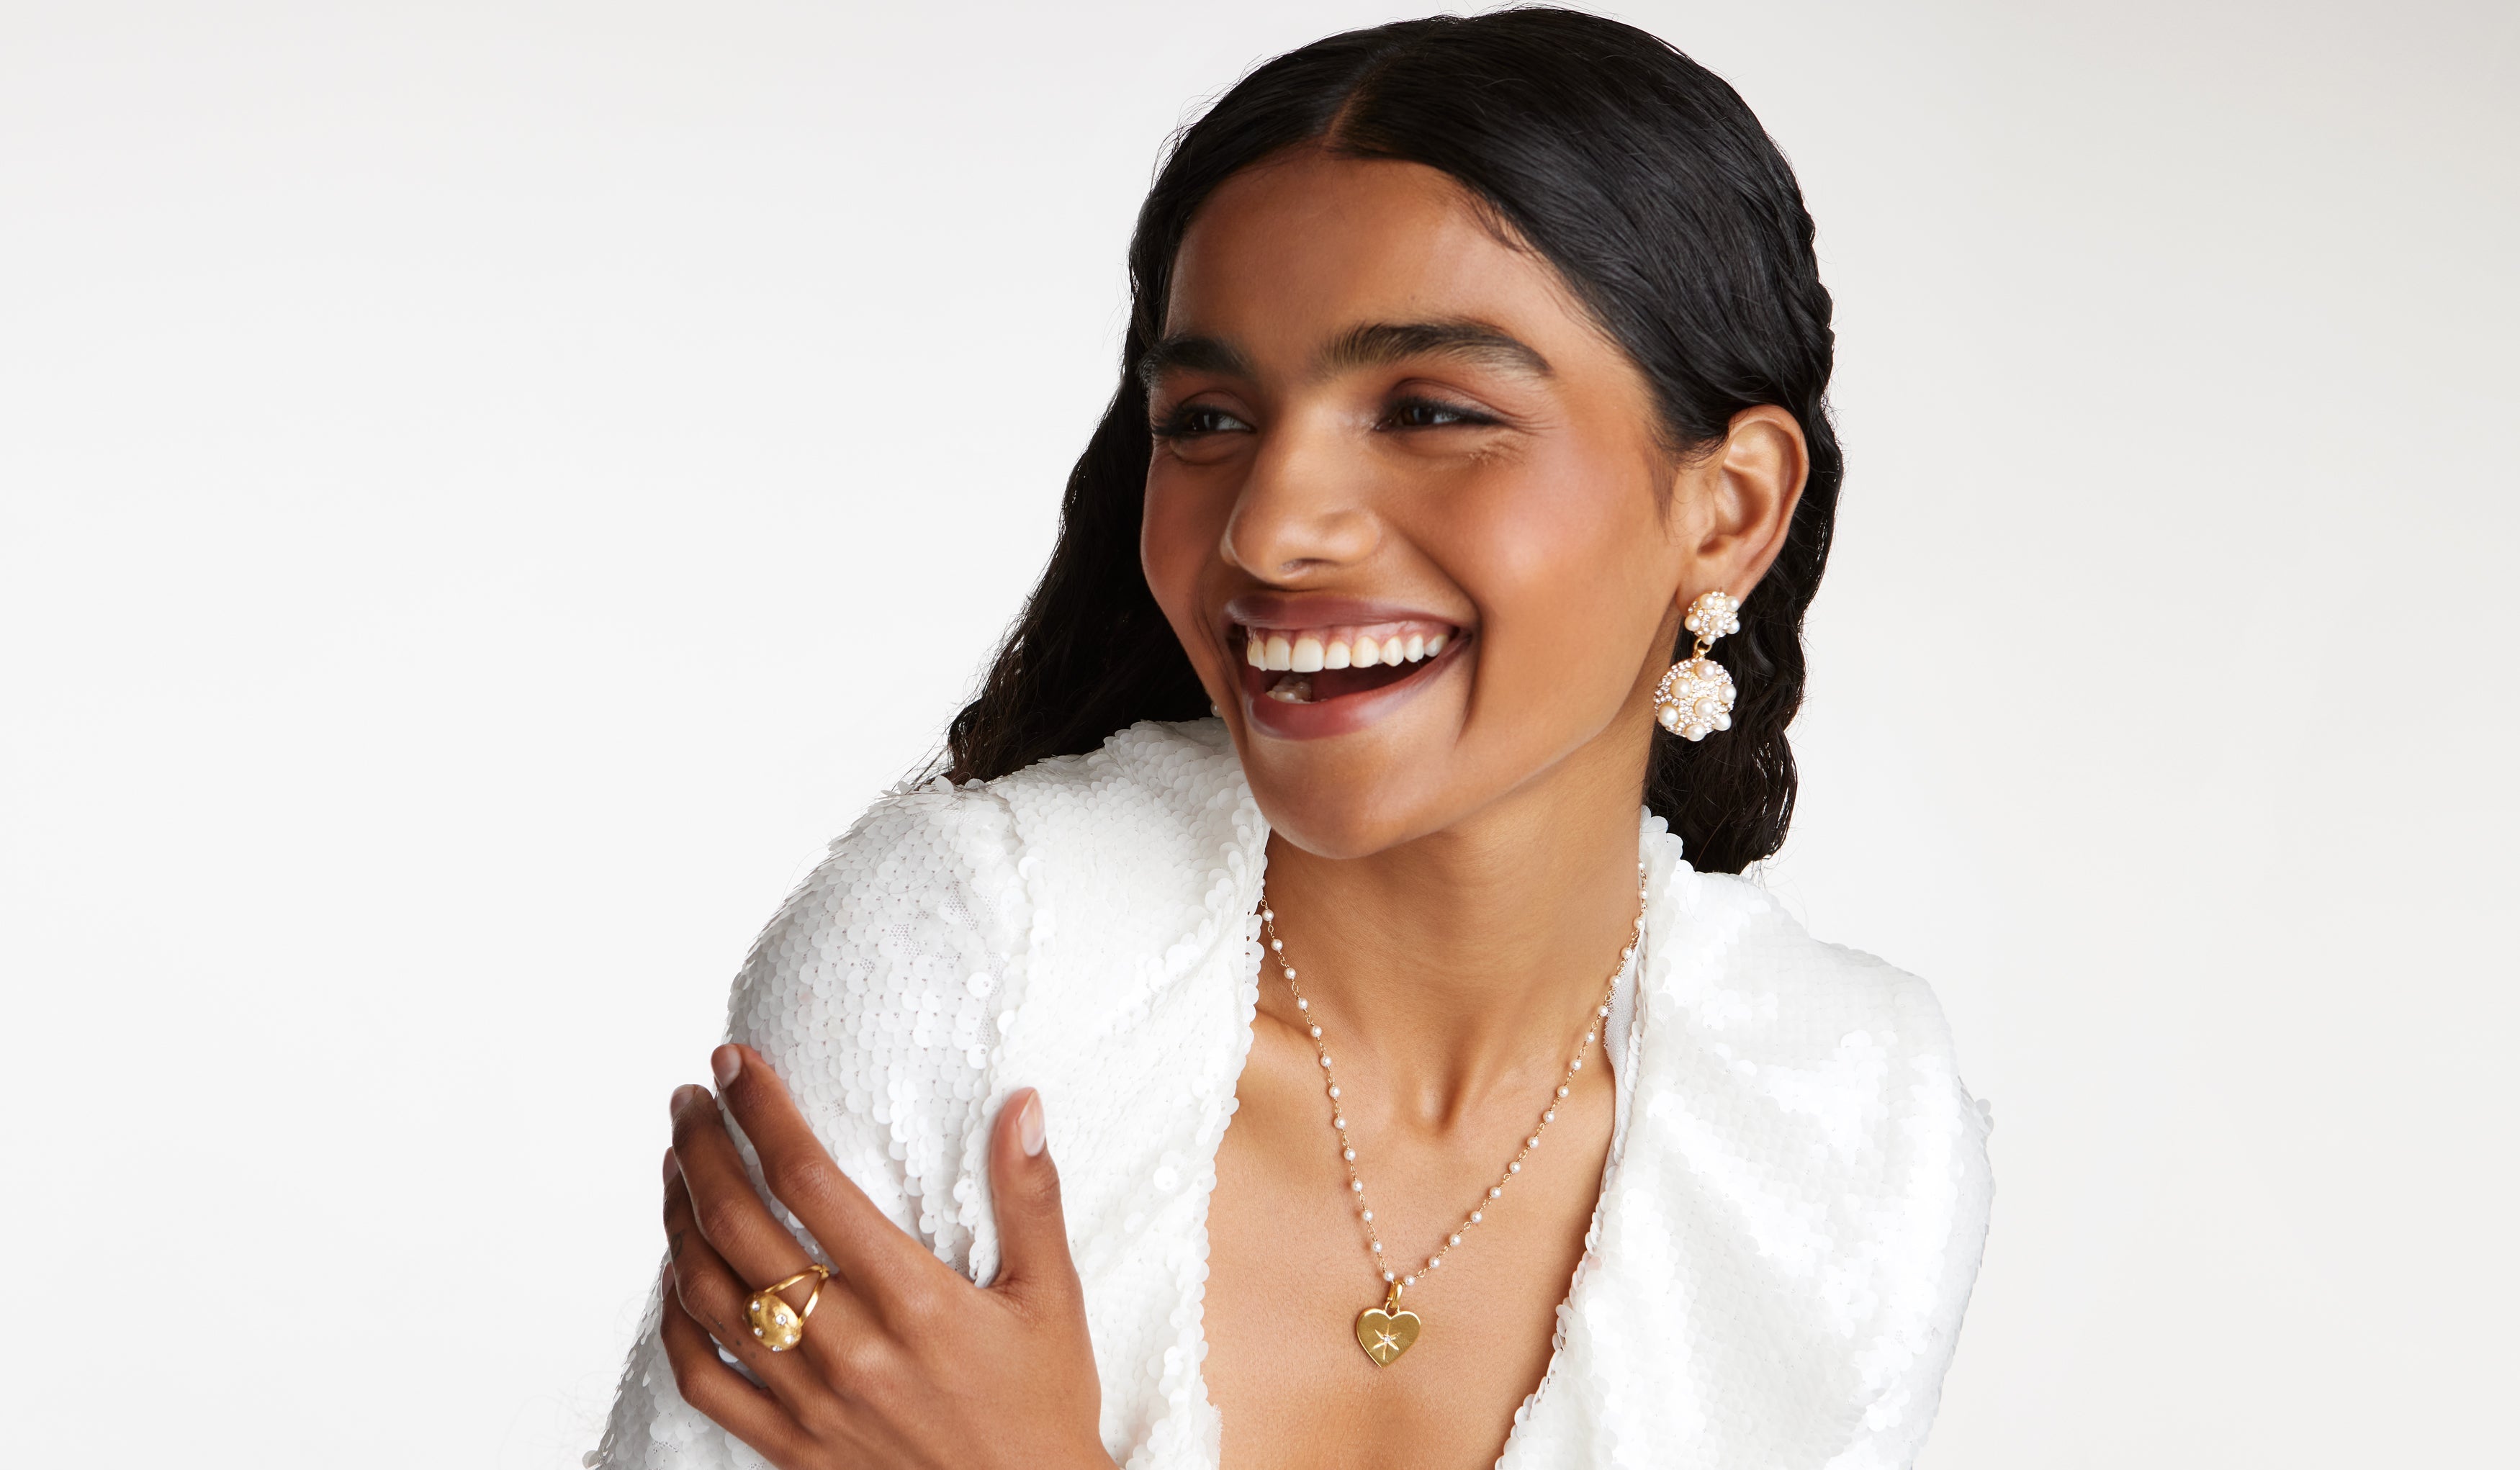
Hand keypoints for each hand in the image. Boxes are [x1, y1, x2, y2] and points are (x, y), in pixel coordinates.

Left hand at [660, 1045, 1113, 1469]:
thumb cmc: (1043, 1405)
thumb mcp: (1054, 1297)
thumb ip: (1032, 1197)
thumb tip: (1023, 1105)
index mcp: (916, 1301)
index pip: (810, 1183)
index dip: (763, 1112)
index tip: (736, 1062)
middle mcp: (852, 1349)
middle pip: (740, 1228)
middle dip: (703, 1148)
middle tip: (692, 1098)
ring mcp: (811, 1402)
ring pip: (709, 1296)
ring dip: (678, 1219)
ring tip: (676, 1166)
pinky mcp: (790, 1447)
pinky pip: (703, 1379)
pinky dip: (674, 1319)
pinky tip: (675, 1273)